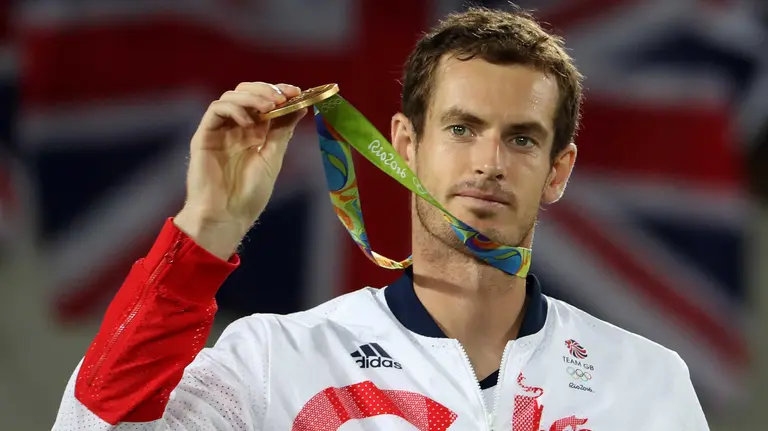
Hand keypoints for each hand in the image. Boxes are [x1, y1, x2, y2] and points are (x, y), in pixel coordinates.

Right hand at [174, 82, 306, 258]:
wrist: (227, 217)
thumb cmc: (250, 195)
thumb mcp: (273, 158)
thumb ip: (282, 131)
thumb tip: (300, 106)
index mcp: (255, 133)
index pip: (265, 101)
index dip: (280, 92)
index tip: (297, 92)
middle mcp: (236, 128)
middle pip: (247, 93)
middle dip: (267, 90)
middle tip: (283, 97)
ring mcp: (220, 130)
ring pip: (231, 97)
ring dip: (253, 97)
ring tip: (269, 107)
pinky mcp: (204, 136)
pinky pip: (216, 110)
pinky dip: (234, 109)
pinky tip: (248, 123)